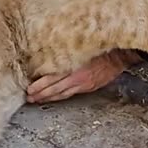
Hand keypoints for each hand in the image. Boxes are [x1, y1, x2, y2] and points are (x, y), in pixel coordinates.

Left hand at [26, 49, 140, 103]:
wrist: (118, 55)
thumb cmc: (100, 47)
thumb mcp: (81, 46)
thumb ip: (66, 52)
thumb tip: (49, 54)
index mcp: (74, 65)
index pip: (52, 78)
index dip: (40, 85)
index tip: (29, 88)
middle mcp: (77, 77)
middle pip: (54, 89)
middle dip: (40, 94)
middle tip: (29, 98)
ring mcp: (83, 84)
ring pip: (61, 94)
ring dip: (48, 98)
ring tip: (37, 100)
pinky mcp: (88, 87)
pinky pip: (71, 94)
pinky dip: (60, 97)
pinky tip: (54, 98)